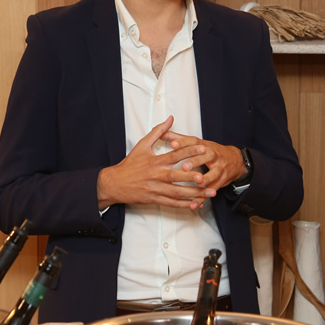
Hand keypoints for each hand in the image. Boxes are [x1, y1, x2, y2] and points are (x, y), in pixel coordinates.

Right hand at [96, 116, 217, 209]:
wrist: (115, 183)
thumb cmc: (129, 164)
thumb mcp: (142, 145)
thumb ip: (158, 132)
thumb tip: (170, 119)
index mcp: (155, 161)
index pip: (175, 155)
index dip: (190, 151)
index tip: (203, 149)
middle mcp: (156, 175)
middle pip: (177, 176)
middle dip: (193, 177)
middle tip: (207, 177)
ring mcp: (156, 189)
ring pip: (177, 192)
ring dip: (194, 193)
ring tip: (210, 192)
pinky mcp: (155, 199)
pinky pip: (172, 203)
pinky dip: (184, 205)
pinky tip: (196, 204)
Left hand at [161, 128, 245, 208]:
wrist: (234, 160)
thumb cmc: (211, 151)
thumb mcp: (196, 143)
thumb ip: (179, 139)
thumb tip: (163, 133)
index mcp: (204, 145)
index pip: (193, 141)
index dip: (183, 142)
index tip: (173, 144)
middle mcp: (212, 155)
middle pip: (205, 156)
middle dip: (195, 161)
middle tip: (184, 166)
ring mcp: (219, 168)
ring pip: (213, 173)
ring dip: (205, 179)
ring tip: (198, 183)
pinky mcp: (221, 180)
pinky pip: (212, 189)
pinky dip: (204, 197)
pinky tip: (196, 203)